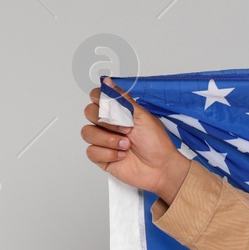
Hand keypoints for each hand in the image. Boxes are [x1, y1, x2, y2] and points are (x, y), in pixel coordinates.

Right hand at [80, 77, 191, 202]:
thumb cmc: (157, 143)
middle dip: (107, 121)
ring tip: (127, 145)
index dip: (100, 100)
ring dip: (109, 139)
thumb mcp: (142, 116)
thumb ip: (122, 100)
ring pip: (87, 132)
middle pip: (88, 113)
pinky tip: (122, 156)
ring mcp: (103, 141)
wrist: (161, 168)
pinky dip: (108, 154)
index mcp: (118, 112)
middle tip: (127, 129)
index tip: (112, 107)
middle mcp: (108, 125)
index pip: (97, 97)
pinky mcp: (101, 157)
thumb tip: (107, 82)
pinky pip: (91, 151)